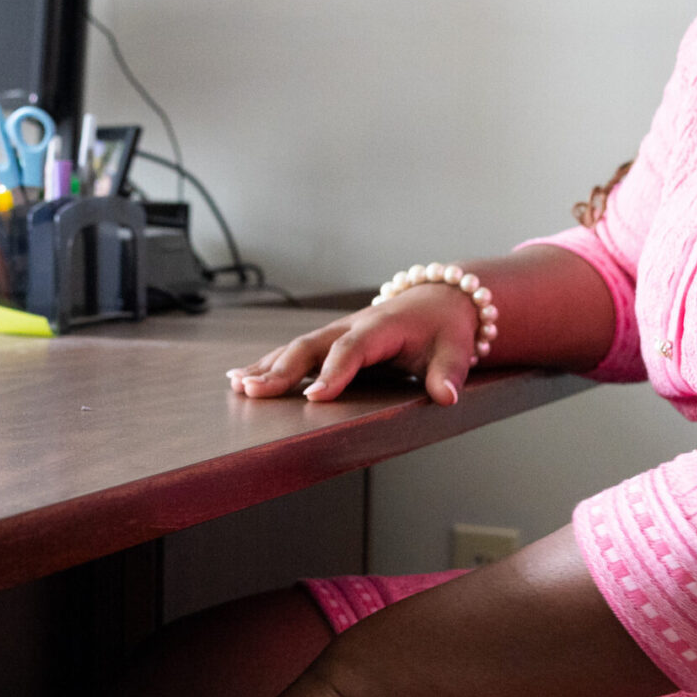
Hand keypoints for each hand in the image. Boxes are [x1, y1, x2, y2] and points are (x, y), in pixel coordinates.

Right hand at [227, 281, 480, 404]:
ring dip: (267, 366)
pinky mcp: (330, 339)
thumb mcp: (457, 348)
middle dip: (281, 369)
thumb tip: (446, 396)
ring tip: (239, 386)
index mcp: (382, 327)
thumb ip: (449, 372)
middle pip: (312, 346)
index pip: (353, 349)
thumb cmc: (446, 326)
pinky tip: (240, 377)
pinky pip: (295, 351)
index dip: (333, 372)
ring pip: (296, 347)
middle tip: (255, 391)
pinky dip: (267, 363)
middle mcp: (352, 325)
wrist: (439, 298)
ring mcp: (337, 331)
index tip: (314, 397)